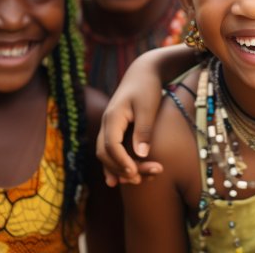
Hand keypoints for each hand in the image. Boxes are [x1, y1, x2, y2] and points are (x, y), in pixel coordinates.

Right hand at [95, 67, 164, 186]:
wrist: (143, 73)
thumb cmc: (147, 87)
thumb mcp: (148, 107)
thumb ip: (144, 130)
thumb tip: (141, 155)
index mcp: (113, 117)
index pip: (111, 145)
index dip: (121, 162)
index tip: (135, 174)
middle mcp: (107, 124)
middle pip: (106, 154)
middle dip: (122, 169)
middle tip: (142, 179)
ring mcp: (109, 127)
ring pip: (107, 155)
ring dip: (120, 169)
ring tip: (140, 181)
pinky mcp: (116, 130)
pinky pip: (111, 152)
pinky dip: (116, 165)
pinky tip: (121, 180)